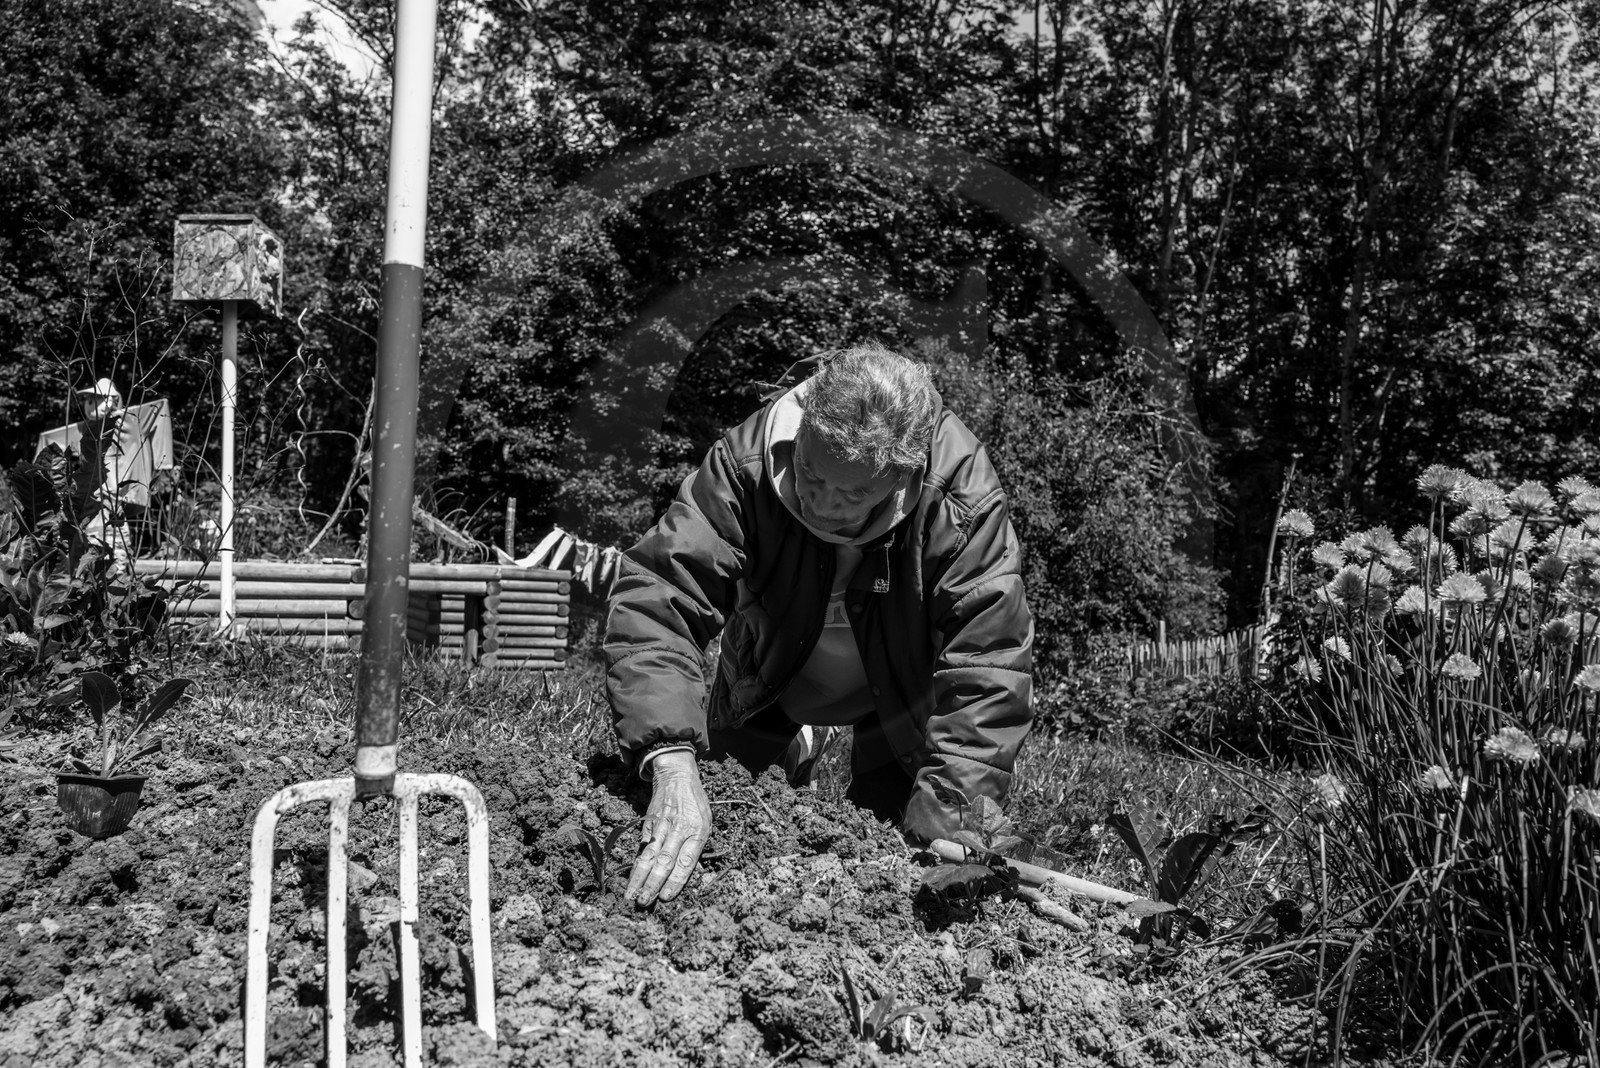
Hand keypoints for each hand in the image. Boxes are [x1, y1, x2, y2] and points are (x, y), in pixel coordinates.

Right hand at [625, 750, 711, 905]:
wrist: (676, 776)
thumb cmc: (695, 803)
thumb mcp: (705, 822)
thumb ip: (696, 846)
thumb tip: (684, 874)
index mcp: (697, 830)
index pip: (686, 861)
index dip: (675, 881)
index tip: (665, 898)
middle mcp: (679, 829)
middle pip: (664, 861)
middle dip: (653, 884)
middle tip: (644, 902)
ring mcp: (661, 825)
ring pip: (649, 855)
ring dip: (639, 877)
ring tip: (631, 895)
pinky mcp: (648, 823)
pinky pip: (642, 845)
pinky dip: (636, 863)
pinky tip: (631, 877)